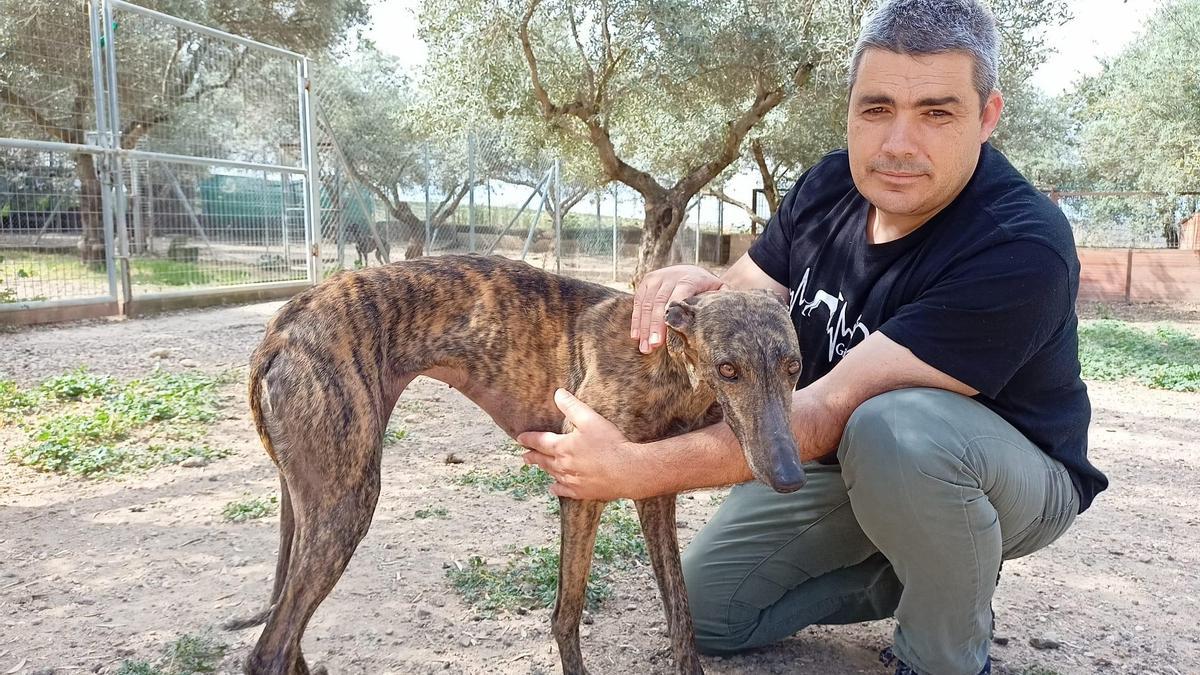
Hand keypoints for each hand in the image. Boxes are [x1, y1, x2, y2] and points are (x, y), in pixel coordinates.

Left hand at [517, 389, 650, 500]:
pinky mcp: (582, 492)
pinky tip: (554, 487)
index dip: (529, 439)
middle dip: (532, 457)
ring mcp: (572, 480)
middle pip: (543, 460)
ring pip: (552, 474)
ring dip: (544, 469)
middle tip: (524, 456)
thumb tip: (558, 394)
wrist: (627, 471)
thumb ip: (572, 406)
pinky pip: (564, 490)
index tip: (520, 438)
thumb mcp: (590, 419)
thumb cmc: (610, 444)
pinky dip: (557, 488)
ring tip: (539, 467)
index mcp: (562, 447)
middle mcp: (563, 466)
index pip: (540, 442)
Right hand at [631, 265, 723, 352]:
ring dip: (643, 327)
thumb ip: (721, 302)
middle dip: (654, 326)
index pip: (677, 297)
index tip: (667, 332)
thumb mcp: (719, 291)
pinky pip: (638, 302)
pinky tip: (636, 336)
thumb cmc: (708, 289)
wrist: (695, 271)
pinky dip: (636, 320)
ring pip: (646, 304)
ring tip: (645, 347)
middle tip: (653, 346)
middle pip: (659, 303)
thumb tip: (727, 321)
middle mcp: (670, 276)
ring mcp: (656, 278)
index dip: (669, 316)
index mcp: (689, 279)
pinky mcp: (646, 281)